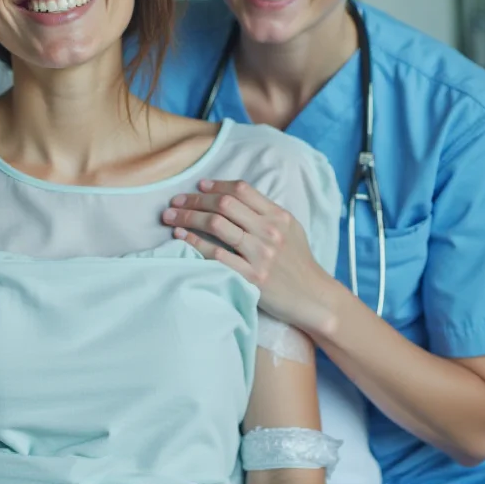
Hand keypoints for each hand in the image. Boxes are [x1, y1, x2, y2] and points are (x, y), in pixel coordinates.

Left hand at [162, 179, 333, 332]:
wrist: (313, 298)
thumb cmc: (298, 262)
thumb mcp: (289, 229)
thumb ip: (264, 212)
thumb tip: (230, 196)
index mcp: (278, 216)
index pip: (241, 190)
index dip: (216, 185)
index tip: (199, 186)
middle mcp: (269, 232)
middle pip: (224, 204)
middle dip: (194, 199)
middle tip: (175, 201)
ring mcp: (260, 255)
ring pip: (216, 225)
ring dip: (188, 217)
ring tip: (170, 216)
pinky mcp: (252, 278)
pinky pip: (216, 255)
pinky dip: (194, 243)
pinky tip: (181, 237)